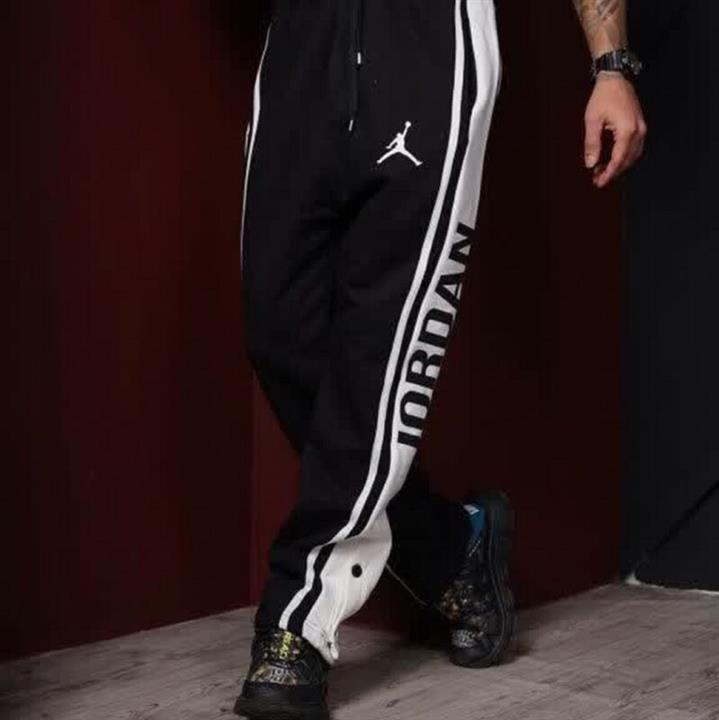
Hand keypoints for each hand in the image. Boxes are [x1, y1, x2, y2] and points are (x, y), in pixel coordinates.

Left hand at [584, 73, 646, 187]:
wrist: (616, 77)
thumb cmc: (603, 96)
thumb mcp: (592, 121)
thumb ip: (592, 144)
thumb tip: (590, 164)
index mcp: (627, 130)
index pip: (618, 160)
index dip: (609, 174)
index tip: (599, 183)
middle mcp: (638, 131)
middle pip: (627, 160)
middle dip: (613, 172)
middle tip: (597, 179)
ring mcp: (641, 128)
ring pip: (633, 155)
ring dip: (619, 166)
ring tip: (602, 171)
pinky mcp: (640, 125)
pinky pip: (635, 147)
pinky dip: (624, 157)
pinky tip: (611, 159)